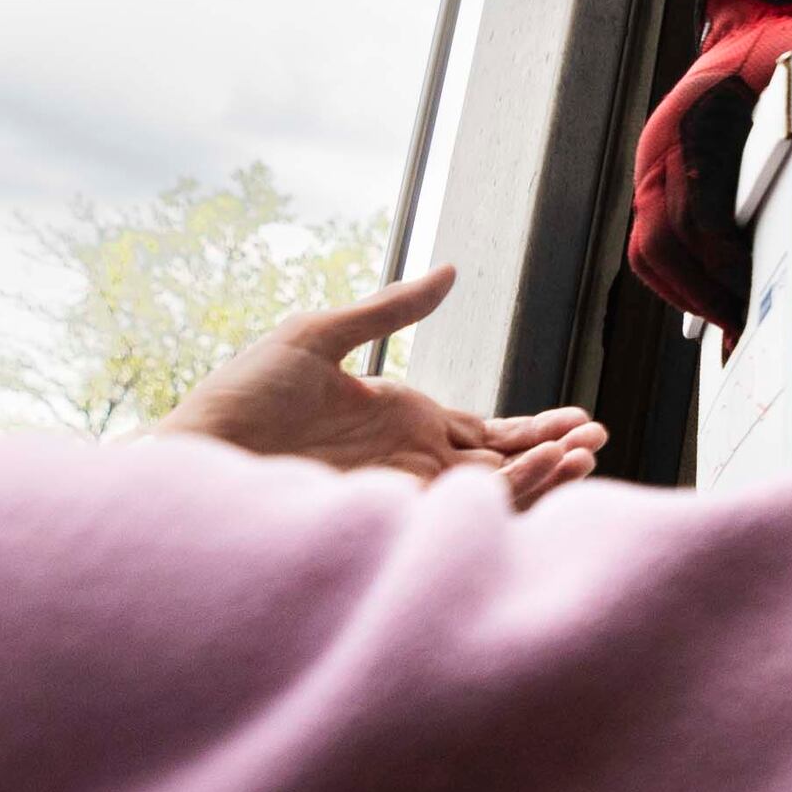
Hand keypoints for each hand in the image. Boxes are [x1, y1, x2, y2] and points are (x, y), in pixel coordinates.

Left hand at [155, 266, 603, 506]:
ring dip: (540, 473)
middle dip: (553, 452)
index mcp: (402, 418)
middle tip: (598, 438)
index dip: (535, 426)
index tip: (582, 420)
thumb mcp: (320, 336)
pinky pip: (459, 513)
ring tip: (585, 454)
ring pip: (490, 490)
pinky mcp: (387, 518)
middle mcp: (410, 461)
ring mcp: (400, 492)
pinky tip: (538, 476)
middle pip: (501, 462)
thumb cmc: (242, 395)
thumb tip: (451, 272)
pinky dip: (506, 497)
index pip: (486, 428)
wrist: (194, 455)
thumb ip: (391, 310)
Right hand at [625, 0, 791, 334]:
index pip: (692, 218)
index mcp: (692, 125)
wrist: (765, 26)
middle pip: (659, 244)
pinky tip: (715, 298)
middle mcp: (663, 148)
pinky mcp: (664, 179)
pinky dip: (682, 278)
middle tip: (744, 326)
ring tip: (730, 322)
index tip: (754, 297)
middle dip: (702, 294)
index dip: (723, 267)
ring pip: (650, 249)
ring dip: (687, 293)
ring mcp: (657, 164)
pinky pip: (656, 240)